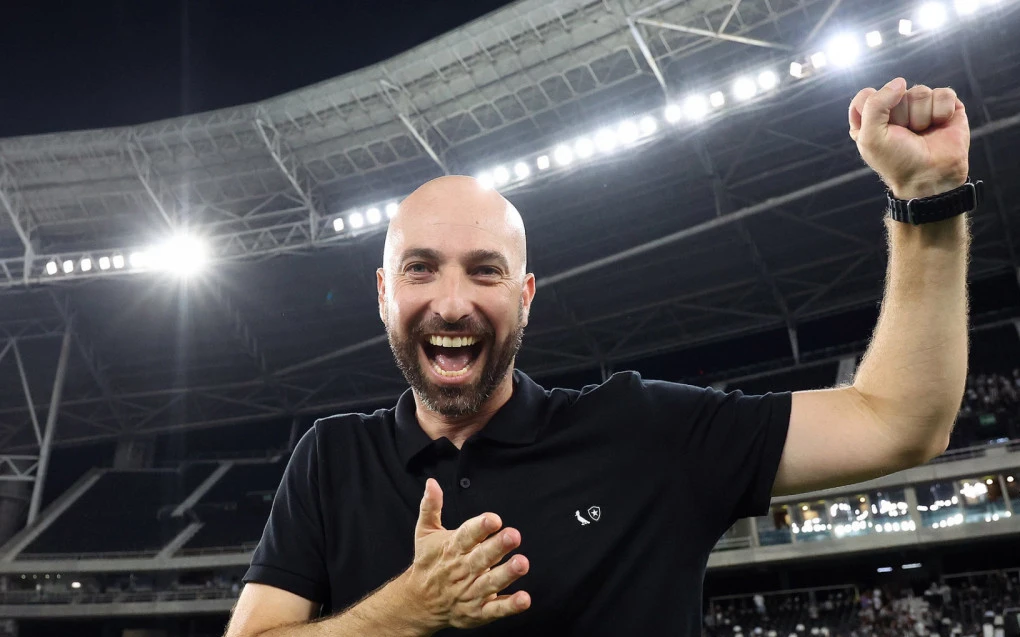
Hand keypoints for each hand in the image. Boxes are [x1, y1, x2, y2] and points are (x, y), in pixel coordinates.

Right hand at [399, 478, 530, 630]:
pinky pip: (495, 609)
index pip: (466, 536)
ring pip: (490, 583)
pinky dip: (509, 606)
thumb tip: (432, 483)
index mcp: (452, 548)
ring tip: (522, 563)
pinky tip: (524, 599)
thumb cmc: (427, 563)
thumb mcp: (425, 533)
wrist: (417, 603)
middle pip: (481, 558)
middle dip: (497, 547)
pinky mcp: (477, 612)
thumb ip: (431, 507)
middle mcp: (462, 570)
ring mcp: (470, 592)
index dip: (480, 527)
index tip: (493, 519)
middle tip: (513, 535)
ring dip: (506, 574)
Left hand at [849, 77, 970, 199]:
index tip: (880, 129)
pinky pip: (944, 94)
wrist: (930, 177)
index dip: (874, 109)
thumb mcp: (870, 138)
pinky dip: (942, 111)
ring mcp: (921, 108)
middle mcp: (896, 112)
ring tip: (922, 133)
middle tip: (905, 136)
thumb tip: (899, 82)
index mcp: (872, 119)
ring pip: (920, 91)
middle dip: (901, 115)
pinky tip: (940, 126)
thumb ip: (874, 105)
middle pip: (896, 91)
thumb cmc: (897, 162)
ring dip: (921, 116)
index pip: (866, 96)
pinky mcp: (945, 108)